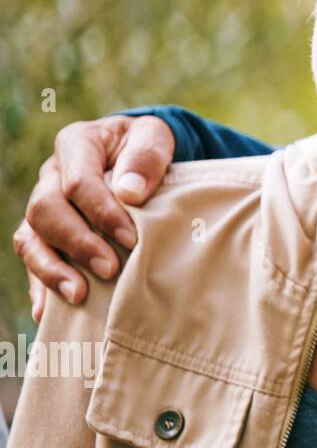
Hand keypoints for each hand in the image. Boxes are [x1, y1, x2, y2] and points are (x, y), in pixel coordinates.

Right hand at [13, 115, 175, 320]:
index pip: (78, 182)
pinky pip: (32, 257)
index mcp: (76, 145)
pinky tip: (48, 311)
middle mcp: (50, 176)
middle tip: (111, 269)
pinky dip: (39, 284)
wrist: (140, 157)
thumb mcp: (155, 136)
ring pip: (30, 238)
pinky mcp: (45, 232)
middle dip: (77, 244)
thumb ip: (146, 155)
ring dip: (52, 269)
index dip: (101, 212)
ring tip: (79, 295)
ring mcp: (44, 205)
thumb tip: (130, 192)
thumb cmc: (148, 147)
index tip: (131, 238)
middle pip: (45, 211)